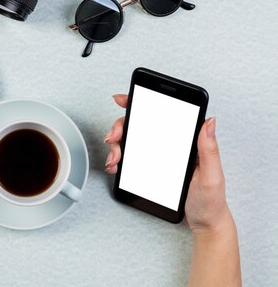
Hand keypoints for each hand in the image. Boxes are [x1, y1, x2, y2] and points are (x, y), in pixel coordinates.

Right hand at [104, 94, 231, 234]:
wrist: (203, 224)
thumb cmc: (210, 201)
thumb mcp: (212, 177)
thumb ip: (209, 149)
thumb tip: (209, 121)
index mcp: (188, 141)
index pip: (165, 113)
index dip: (143, 102)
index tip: (125, 100)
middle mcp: (172, 144)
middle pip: (141, 124)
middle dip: (121, 128)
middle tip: (113, 138)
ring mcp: (161, 155)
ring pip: (132, 140)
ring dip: (117, 146)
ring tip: (115, 159)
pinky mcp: (152, 166)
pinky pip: (131, 157)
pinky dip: (119, 158)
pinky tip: (116, 165)